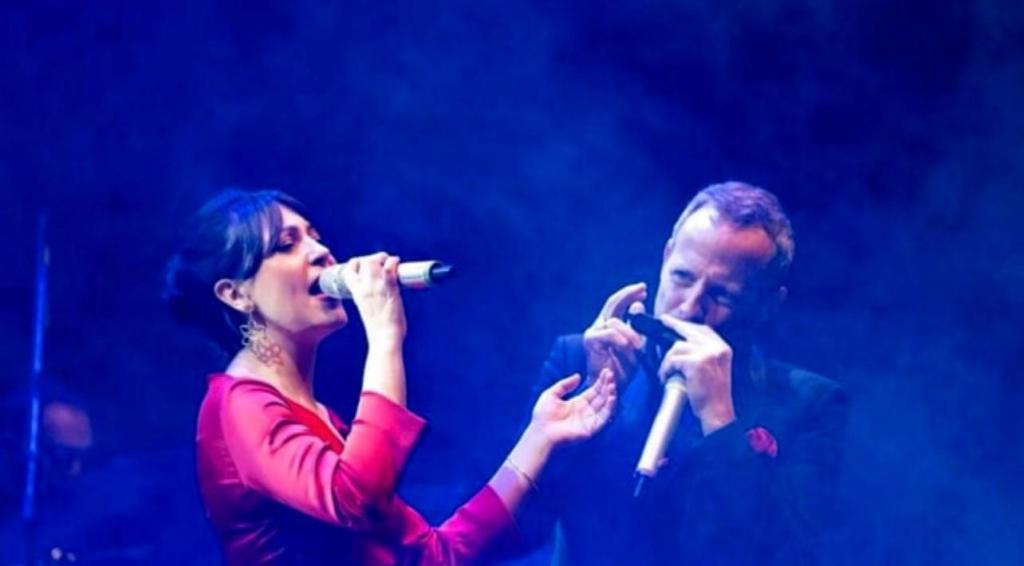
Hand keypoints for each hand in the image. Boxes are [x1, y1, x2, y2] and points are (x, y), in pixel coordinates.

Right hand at [342, 252, 405, 347]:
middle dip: (372, 258)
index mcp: (356, 293)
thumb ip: (369, 298)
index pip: (348, 271)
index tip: (365, 264)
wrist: (384, 338)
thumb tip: (380, 293)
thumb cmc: (378, 328)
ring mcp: (376, 287)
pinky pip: (389, 268)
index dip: (356, 263)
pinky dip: (393, 262)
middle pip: (363, 262)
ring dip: (384, 258)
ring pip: (374, 261)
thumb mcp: (366, 309)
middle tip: (383, 261)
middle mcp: (364, 288)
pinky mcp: (390, 288)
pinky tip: (397, 264)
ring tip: (392, 262)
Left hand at [529, 369, 617, 446]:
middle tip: (611, 374)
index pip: (594, 390)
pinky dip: (609, 407)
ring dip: (610, 394)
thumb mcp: (551, 394)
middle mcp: (586, 411)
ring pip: (605, 405)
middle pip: (601, 396)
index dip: (601, 381)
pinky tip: (611, 397)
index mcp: (578, 402)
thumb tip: (578, 376)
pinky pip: (604, 417)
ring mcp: (590, 419)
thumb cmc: (543, 415)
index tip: (606, 371)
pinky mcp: (591, 428)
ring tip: (612, 384)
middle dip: (607, 385)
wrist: (541, 432)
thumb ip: (565, 385)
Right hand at [582, 283, 646, 384]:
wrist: (609, 387)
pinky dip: (620, 338)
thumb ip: (637, 327)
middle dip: (629, 293)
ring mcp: (594, 331)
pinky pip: (609, 333)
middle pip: (613, 302)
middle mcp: (600, 325)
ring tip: (638, 347)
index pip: (619, 303)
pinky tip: (628, 346)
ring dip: (630, 333)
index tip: (644, 290)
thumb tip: (638, 305)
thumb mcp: (636, 346)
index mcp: (610, 325)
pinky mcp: (591, 339)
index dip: (630, 294)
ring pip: (615, 321)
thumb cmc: (622, 369)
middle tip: (643, 289)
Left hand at [657, 315, 735, 434]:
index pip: (702, 329)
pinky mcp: (695, 363)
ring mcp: (707, 354)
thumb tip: (682, 343)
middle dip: (673, 324)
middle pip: (689, 330)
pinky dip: (665, 370)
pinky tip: (666, 378)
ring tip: (666, 373)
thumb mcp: (714, 369)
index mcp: (723, 349)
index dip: (686, 325)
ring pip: (676, 347)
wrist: (717, 412)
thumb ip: (703, 354)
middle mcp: (717, 348)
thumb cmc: (712, 396)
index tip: (673, 321)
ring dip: (667, 360)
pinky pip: (672, 360)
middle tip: (662, 321)